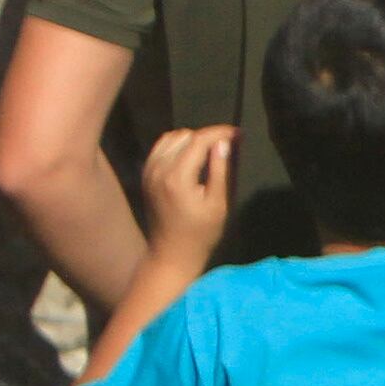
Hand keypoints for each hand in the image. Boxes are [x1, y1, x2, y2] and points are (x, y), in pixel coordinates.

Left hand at [135, 125, 239, 264]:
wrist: (171, 252)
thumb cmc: (200, 232)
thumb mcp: (218, 203)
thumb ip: (221, 170)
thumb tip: (225, 142)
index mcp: (177, 176)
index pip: (199, 140)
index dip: (221, 133)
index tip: (239, 134)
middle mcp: (159, 168)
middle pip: (185, 135)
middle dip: (208, 136)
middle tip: (228, 144)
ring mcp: (149, 171)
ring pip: (171, 138)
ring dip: (192, 139)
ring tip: (210, 150)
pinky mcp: (145, 175)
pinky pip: (160, 147)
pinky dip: (176, 145)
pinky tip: (190, 155)